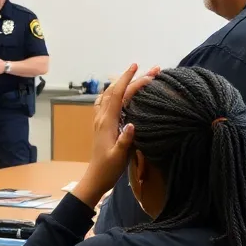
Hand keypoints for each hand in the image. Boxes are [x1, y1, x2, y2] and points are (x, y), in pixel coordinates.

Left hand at [74, 64, 159, 206]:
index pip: (117, 95)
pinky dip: (115, 93)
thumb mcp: (119, 156)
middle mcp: (102, 117)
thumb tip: (133, 125)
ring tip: (137, 76)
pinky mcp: (101, 125)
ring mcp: (100, 120)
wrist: (95, 177)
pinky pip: (106, 103)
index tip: (139, 68)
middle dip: (131, 78)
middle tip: (150, 70)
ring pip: (109, 95)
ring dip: (123, 84)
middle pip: (115, 91)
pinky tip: (120, 93)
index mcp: (107, 122)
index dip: (128, 80)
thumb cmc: (108, 168)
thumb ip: (125, 141)